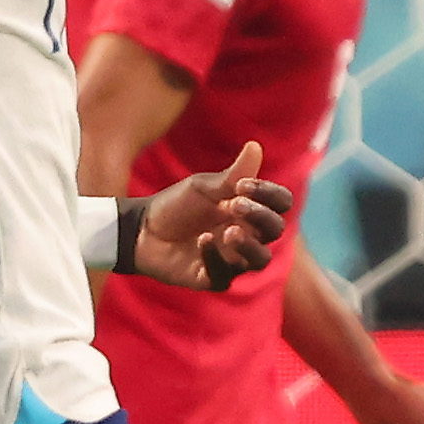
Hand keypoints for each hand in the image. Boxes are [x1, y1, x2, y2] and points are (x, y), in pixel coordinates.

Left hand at [133, 140, 290, 291]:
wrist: (143, 230)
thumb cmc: (177, 205)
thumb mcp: (203, 187)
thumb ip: (232, 174)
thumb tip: (255, 146)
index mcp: (250, 210)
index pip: (281, 203)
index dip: (270, 194)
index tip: (243, 184)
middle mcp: (248, 235)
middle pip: (275, 230)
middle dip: (261, 216)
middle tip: (235, 204)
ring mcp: (232, 259)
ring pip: (260, 259)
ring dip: (249, 245)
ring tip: (230, 231)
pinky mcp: (212, 278)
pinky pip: (225, 275)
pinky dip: (215, 257)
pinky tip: (202, 240)